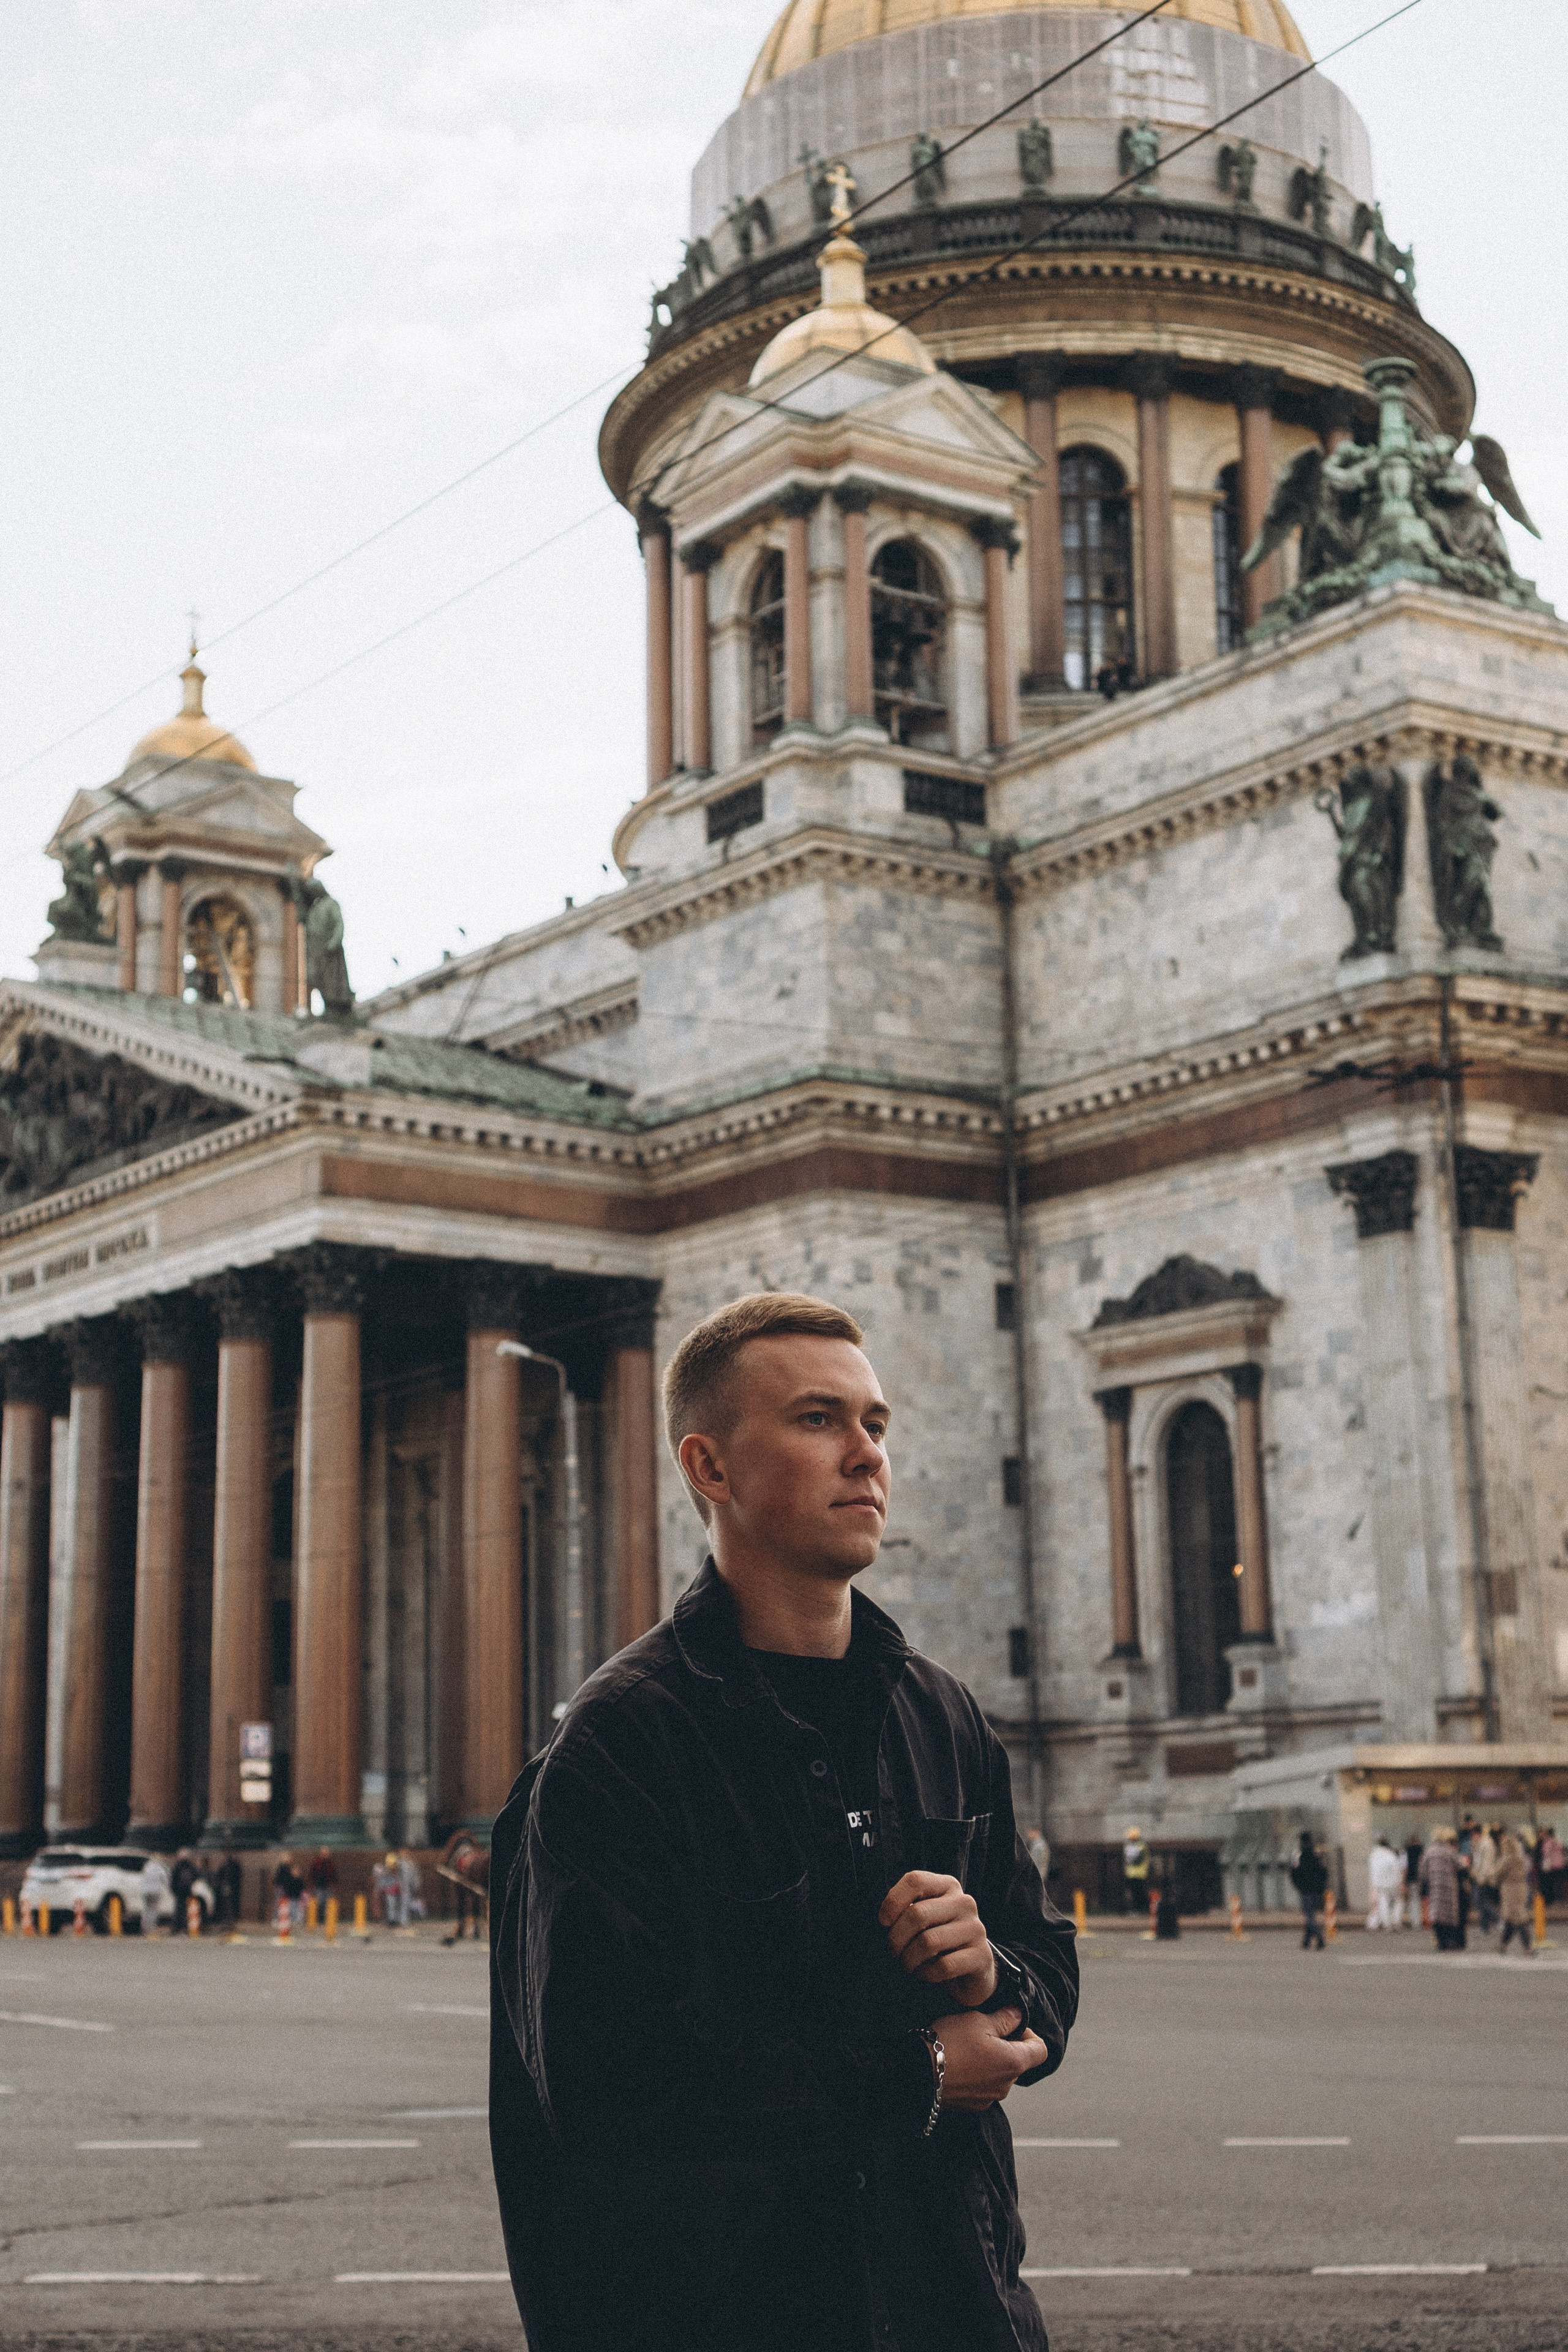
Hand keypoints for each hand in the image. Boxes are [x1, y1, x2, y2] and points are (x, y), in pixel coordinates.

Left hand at [880, 1870, 996, 2006]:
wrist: (970, 1970)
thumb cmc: (937, 1939)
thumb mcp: (924, 1919)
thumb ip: (907, 1910)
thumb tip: (884, 1918)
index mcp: (947, 1886)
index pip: (915, 1881)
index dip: (893, 1901)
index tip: (883, 1922)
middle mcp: (964, 1902)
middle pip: (918, 1913)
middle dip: (896, 1938)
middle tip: (893, 1952)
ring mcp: (975, 1928)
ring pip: (928, 1942)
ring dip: (909, 1959)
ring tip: (906, 1965)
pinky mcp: (981, 1955)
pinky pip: (944, 1966)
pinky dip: (927, 1973)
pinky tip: (924, 1974)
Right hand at [930, 2006, 1048, 2112]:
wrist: (916, 2075)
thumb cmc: (949, 2044)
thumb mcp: (977, 2020)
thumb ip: (1004, 2018)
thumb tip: (1019, 2014)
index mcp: (1013, 2063)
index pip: (1041, 2050)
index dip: (1029, 2033)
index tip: (1009, 2024)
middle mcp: (1006, 2086)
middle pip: (1018, 2061)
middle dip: (1006, 2045)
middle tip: (981, 2031)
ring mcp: (989, 2098)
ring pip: (999, 2074)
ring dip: (990, 2060)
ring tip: (965, 2047)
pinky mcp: (972, 2106)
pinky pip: (983, 2086)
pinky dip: (976, 2074)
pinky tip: (958, 2063)